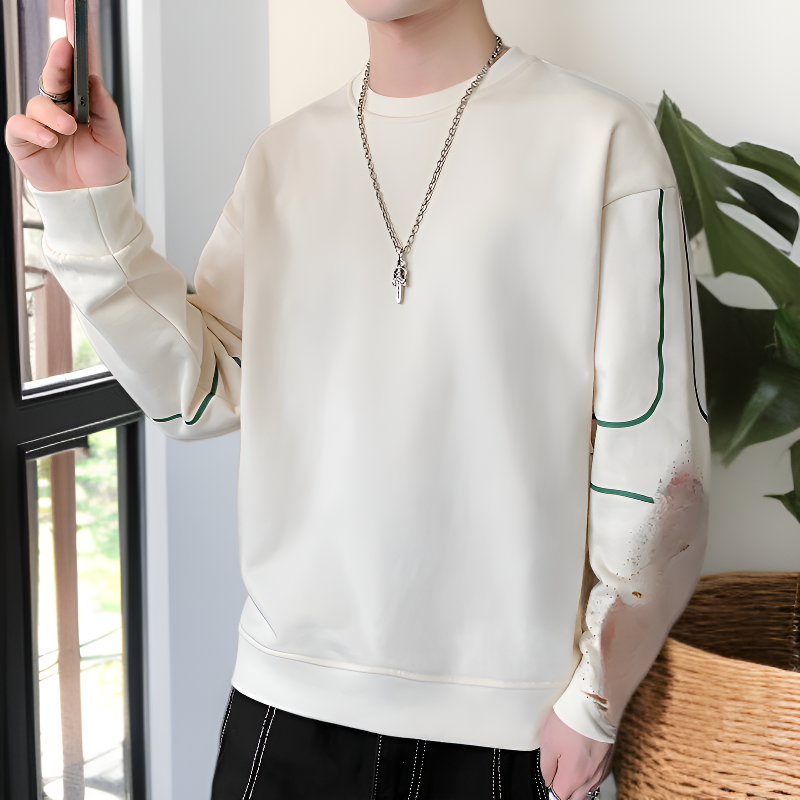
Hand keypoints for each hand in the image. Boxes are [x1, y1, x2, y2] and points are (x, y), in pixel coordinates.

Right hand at [5, 0, 127, 191]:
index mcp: (81, 105)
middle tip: (65, 49)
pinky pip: (20, 126)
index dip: (74, 48)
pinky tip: (50, 139)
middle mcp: (59, 109)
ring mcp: (40, 124)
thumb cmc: (103, 170)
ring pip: (38, 102)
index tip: (77, 27)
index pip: (76, 72)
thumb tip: (92, 79)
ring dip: (53, 113)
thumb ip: (103, 108)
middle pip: (53, 77)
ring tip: (69, 129)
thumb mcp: (113, 139)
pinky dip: (34, 129)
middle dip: (58, 61)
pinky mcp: (24, 141)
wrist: (93, 201)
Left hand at [539, 709, 612, 799]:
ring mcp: (601, 767)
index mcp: (574, 776)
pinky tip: (581, 762)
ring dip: (576, 784)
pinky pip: (596, 774)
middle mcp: (590, 776)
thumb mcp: (548, 742)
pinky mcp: (608, 757)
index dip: (550, 789)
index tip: (548, 781)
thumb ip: (547, 767)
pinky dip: (587, 773)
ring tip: (567, 771)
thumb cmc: (571, 719)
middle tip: (556, 779)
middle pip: (575, 796)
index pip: (559, 796)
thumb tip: (547, 780)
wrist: (595, 700)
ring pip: (587, 787)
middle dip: (564, 791)